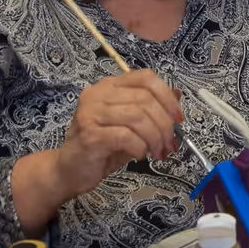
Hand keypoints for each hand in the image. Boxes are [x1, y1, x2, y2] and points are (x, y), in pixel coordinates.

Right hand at [52, 70, 182, 195]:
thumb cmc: (102, 147)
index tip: (178, 118)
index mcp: (110, 86)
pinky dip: (140, 147)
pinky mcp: (90, 134)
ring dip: (155, 138)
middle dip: (165, 124)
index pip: (146, 77)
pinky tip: (138, 155)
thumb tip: (177, 95)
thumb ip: (151, 108)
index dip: (167, 96)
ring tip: (156, 152)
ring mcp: (91, 112)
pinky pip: (126, 136)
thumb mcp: (131, 125)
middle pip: (145, 99)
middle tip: (170, 144)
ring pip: (138, 117)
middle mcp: (98, 93)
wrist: (70, 170)